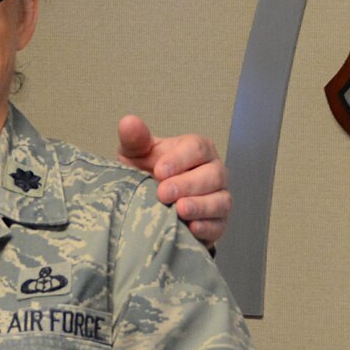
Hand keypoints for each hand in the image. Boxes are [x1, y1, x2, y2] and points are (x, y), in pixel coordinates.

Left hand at [117, 115, 229, 246]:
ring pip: (221, 200)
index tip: (158, 171)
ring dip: (200, 206)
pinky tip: (191, 228)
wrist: (151, 205)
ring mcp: (219, 197)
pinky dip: (207, 227)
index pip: (197, 148)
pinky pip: (219, 225)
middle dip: (188, 184)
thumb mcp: (136, 154)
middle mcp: (214, 171)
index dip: (180, 160)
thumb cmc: (147, 173)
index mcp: (197, 149)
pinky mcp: (218, 223)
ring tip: (179, 210)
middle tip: (163, 193)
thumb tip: (129, 122)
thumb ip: (134, 139)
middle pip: (213, 174)